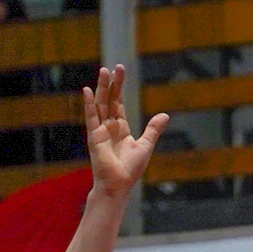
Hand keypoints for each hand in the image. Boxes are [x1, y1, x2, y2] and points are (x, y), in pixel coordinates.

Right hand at [84, 64, 169, 198]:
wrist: (119, 185)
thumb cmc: (131, 169)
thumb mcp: (145, 145)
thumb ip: (153, 129)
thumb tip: (165, 115)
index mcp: (121, 128)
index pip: (118, 103)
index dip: (119, 87)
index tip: (120, 71)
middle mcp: (109, 126)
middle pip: (109, 99)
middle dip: (112, 83)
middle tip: (115, 67)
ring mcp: (100, 130)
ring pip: (100, 104)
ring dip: (101, 88)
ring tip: (103, 71)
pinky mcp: (94, 136)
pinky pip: (91, 117)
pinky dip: (89, 104)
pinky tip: (87, 90)